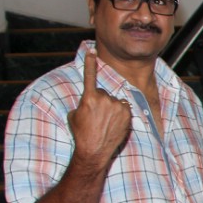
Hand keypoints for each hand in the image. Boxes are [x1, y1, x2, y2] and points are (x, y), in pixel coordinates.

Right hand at [67, 49, 131, 164]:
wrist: (94, 150)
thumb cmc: (81, 133)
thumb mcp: (75, 115)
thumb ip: (84, 103)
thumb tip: (92, 100)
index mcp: (89, 98)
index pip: (90, 76)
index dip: (90, 63)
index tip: (91, 51)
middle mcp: (105, 99)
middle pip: (103, 93)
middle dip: (100, 101)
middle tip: (95, 117)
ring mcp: (118, 106)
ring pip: (114, 101)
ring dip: (111, 108)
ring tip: (105, 123)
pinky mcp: (127, 113)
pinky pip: (123, 107)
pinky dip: (120, 113)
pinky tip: (114, 123)